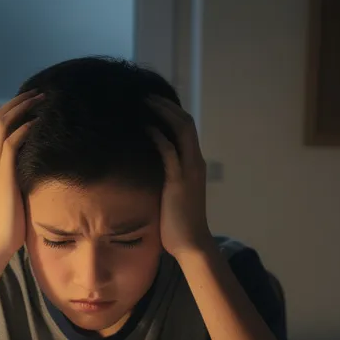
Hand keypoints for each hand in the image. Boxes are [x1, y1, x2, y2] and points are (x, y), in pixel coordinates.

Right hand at [0, 91, 42, 259]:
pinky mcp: (3, 174)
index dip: (14, 110)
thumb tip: (43, 168)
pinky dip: (24, 128)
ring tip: (42, 100)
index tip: (33, 102)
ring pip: (3, 124)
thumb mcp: (17, 192)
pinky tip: (39, 122)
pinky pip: (12, 143)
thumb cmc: (10, 222)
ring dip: (23, 109)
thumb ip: (23, 176)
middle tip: (40, 93)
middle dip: (19, 102)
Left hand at [146, 96, 212, 259]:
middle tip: (145, 95)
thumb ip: (166, 178)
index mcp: (195, 164)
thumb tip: (147, 169)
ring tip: (143, 103)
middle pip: (185, 122)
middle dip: (165, 106)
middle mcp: (195, 162)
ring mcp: (189, 170)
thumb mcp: (172, 194)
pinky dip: (157, 136)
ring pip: (180, 130)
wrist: (191, 244)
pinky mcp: (178, 181)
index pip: (186, 128)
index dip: (171, 112)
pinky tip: (144, 128)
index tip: (151, 102)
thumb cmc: (178, 224)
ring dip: (162, 113)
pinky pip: (169, 151)